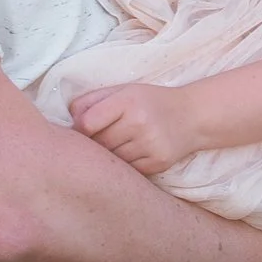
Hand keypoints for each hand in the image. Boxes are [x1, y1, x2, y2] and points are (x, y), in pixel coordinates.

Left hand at [68, 79, 192, 176]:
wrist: (192, 116)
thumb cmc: (151, 102)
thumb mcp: (124, 91)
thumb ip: (93, 101)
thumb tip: (68, 120)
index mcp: (128, 101)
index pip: (87, 123)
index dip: (79, 129)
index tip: (82, 129)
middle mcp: (139, 123)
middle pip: (98, 144)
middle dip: (94, 143)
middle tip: (98, 139)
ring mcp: (149, 145)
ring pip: (111, 160)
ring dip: (108, 156)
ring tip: (116, 145)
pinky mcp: (157, 163)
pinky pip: (127, 170)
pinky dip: (124, 166)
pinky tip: (130, 154)